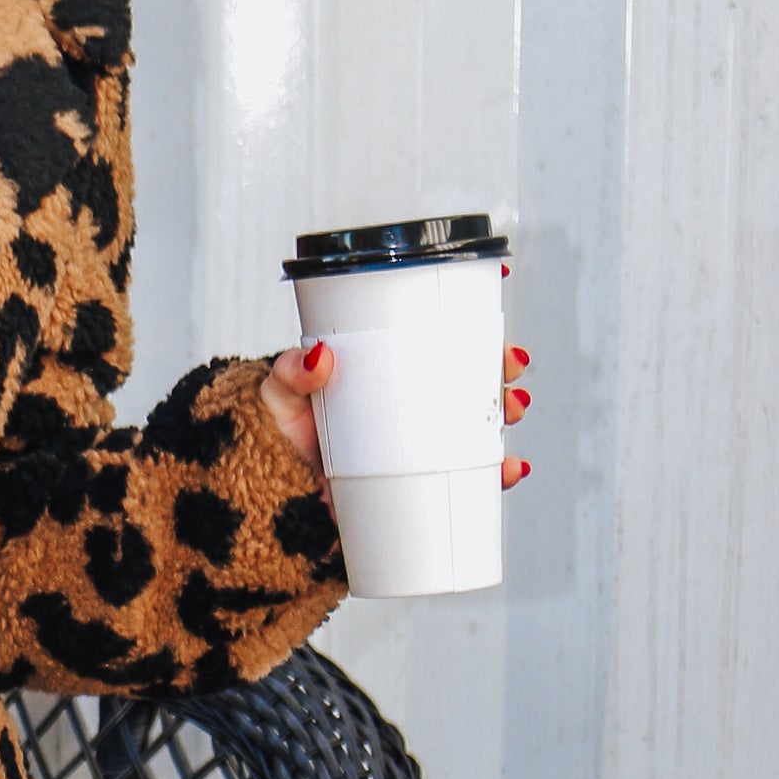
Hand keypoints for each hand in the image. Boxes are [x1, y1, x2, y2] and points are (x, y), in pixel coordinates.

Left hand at [261, 339, 532, 487]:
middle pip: (470, 376)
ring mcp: (417, 443)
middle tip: (509, 365)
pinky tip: (509, 468)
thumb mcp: (281, 392)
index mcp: (385, 370)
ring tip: (510, 410)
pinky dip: (496, 473)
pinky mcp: (417, 484)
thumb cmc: (277, 431)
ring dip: (506, 412)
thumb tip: (320, 356)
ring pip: (478, 422)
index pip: (437, 334)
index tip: (501, 286)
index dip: (471, 313)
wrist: (268, 491)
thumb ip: (292, 373)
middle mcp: (409, 403)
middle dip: (501, 366)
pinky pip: (468, 477)